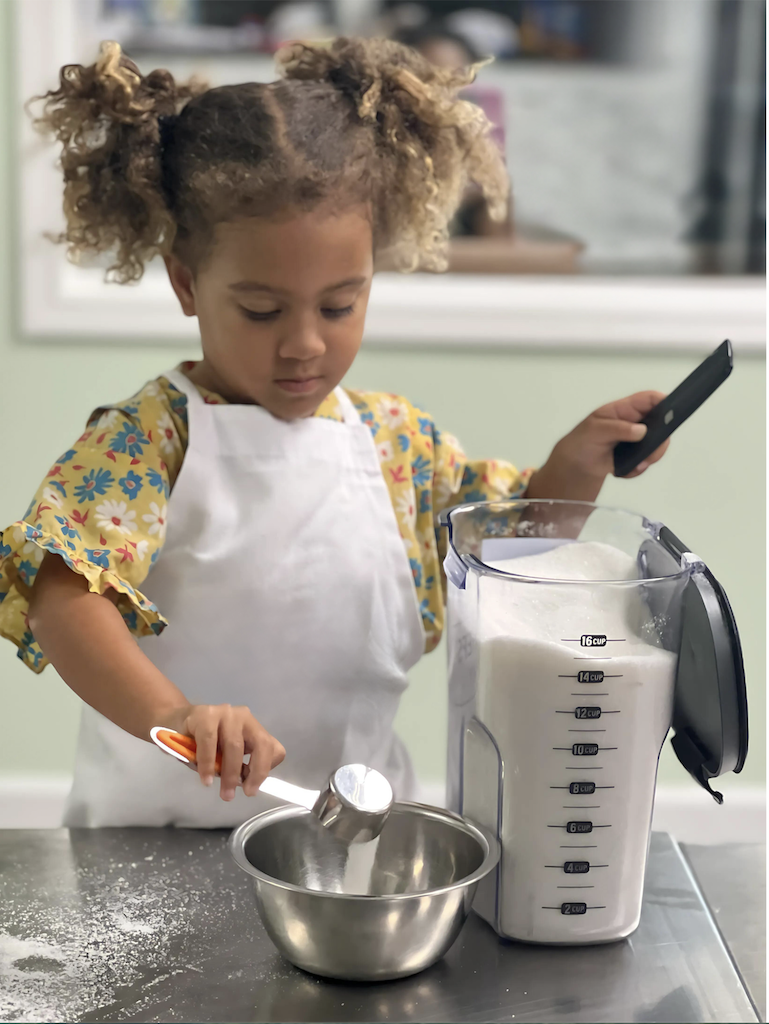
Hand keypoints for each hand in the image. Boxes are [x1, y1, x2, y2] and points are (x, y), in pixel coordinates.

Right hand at [158, 704, 285, 801]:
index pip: (273, 748)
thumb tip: (246, 782)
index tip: (253, 788)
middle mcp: (244, 718)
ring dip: (230, 773)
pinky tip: (205, 778)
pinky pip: (209, 742)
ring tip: (224, 792)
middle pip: (261, 744)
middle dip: (256, 772)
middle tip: (247, 793)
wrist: (173, 722)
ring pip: (235, 745)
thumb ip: (237, 765)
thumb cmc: (201, 743)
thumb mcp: (224, 757)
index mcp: (253, 729)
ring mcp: (225, 713)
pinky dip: (208, 763)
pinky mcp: (205, 714)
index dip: (266, 769)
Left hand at [526, 391, 669, 503]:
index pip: (649, 399)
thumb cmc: (581, 441)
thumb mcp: (594, 431)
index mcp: (623, 409)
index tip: (671, 415)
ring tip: (636, 466)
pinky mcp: (635, 456)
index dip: (663, 402)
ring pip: (657, 444)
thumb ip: (618, 428)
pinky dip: (638, 469)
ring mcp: (636, 439)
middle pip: (661, 424)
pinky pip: (646, 461)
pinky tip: (624, 471)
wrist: (575, 466)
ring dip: (650, 458)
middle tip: (650, 454)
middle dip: (660, 440)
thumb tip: (641, 430)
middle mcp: (634, 422)